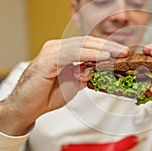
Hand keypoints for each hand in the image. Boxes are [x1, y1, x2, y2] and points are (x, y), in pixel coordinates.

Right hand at [0, 36, 127, 134]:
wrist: (25, 108)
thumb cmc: (46, 95)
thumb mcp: (74, 83)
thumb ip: (87, 75)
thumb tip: (105, 72)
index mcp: (64, 51)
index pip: (89, 45)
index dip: (107, 47)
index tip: (123, 53)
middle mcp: (57, 47)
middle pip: (88, 42)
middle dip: (109, 47)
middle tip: (126, 52)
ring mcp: (51, 51)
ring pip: (82, 45)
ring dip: (103, 49)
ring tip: (119, 54)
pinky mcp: (47, 60)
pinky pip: (72, 54)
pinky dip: (90, 55)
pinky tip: (103, 58)